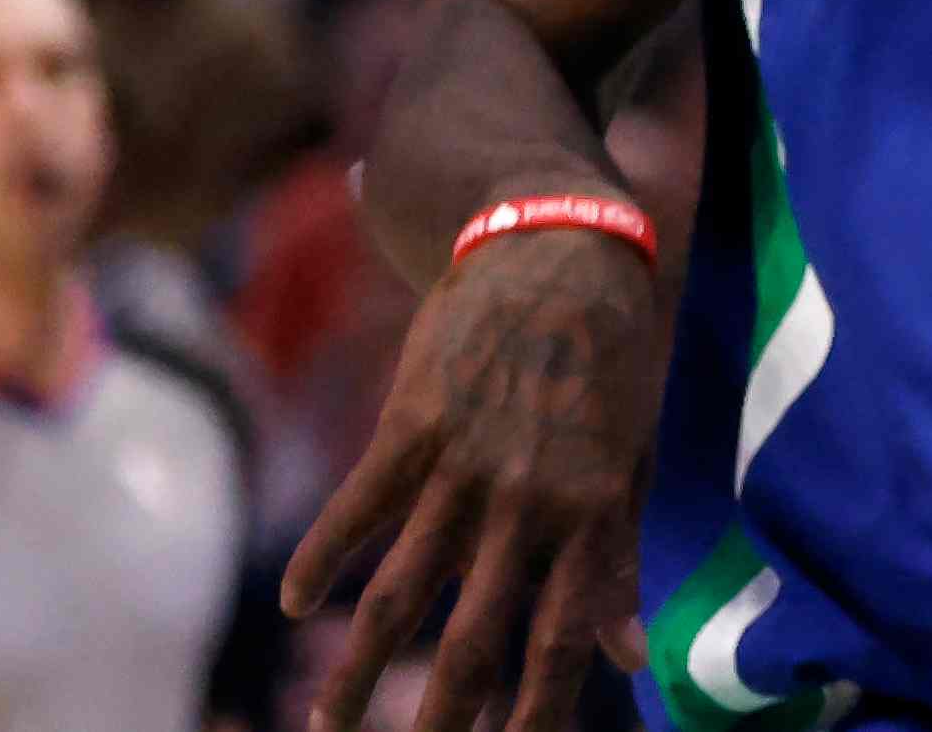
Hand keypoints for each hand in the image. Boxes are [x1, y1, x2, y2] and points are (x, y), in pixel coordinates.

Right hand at [284, 222, 664, 731]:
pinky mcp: (413, 423)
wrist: (561, 246)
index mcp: (593, 510)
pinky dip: (322, 557)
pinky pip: (359, 507)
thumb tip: (632, 657)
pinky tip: (296, 603)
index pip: (561, 637)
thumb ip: (622, 559)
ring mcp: (468, 463)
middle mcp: (530, 499)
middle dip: (440, 712)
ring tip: (328, 720)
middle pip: (473, 633)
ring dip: (361, 663)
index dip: (537, 709)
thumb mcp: (634, 455)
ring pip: (402, 590)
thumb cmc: (610, 358)